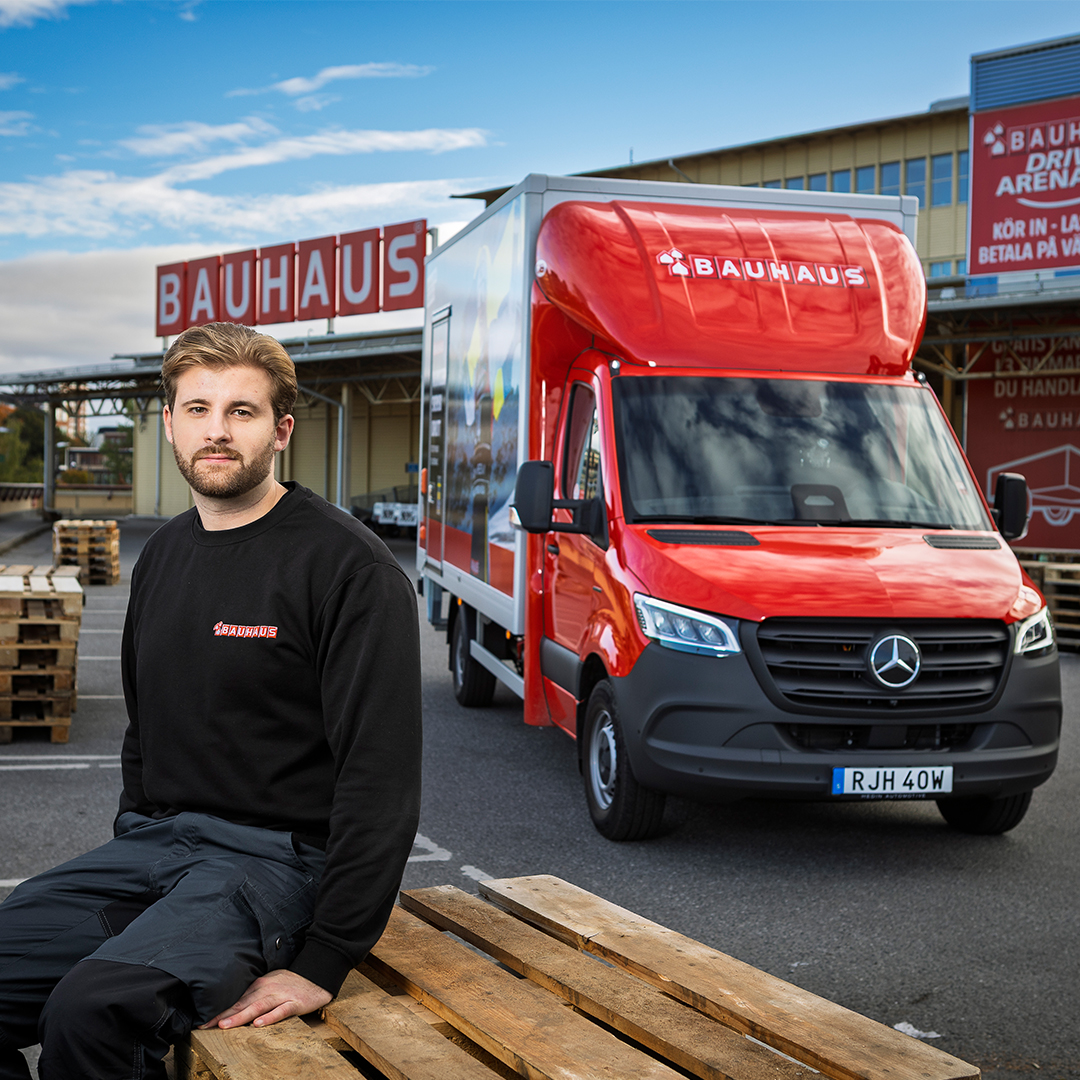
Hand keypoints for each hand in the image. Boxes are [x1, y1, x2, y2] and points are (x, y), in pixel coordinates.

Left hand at [201, 969, 332, 1028]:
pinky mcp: (295, 1002)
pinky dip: (269, 1017)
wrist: (316, 974)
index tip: (203, 1022)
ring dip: (240, 1016)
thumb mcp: (269, 983)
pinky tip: (259, 1024)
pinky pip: (281, 1011)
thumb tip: (232, 1008)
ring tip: (225, 1025)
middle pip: (242, 1004)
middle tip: (206, 1025)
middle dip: (223, 1015)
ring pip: (258, 1007)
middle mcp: (267, 989)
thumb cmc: (290, 982)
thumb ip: (253, 994)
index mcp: (259, 985)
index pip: (236, 1000)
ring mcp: (281, 995)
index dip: (219, 1011)